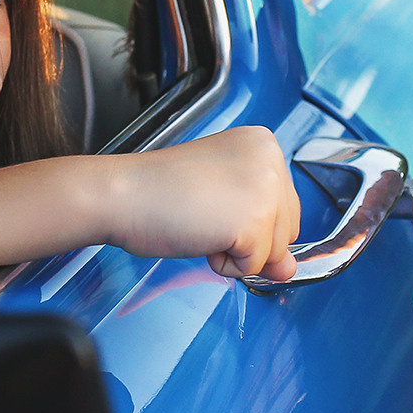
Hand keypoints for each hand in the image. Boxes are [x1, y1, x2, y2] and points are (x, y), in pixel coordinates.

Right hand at [102, 126, 301, 282]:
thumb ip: (263, 227)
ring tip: (202, 221)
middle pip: (287, 229)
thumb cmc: (159, 189)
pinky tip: (200, 234)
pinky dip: (224, 264)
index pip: (285, 205)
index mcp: (264, 144)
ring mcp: (267, 189)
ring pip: (274, 252)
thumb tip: (288, 268)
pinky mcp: (255, 221)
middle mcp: (272, 160)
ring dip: (236, 251)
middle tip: (204, 213)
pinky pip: (253, 267)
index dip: (249, 219)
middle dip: (248, 237)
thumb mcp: (224, 201)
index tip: (213, 201)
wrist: (124, 194)